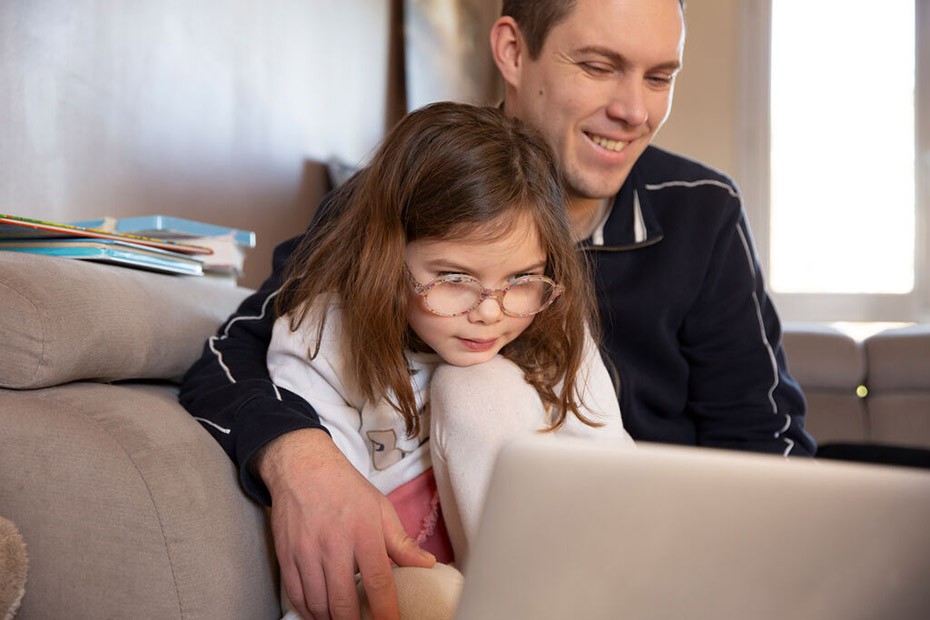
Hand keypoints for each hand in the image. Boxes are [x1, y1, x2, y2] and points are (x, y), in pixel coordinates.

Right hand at [258, 428, 435, 619]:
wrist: (302, 467)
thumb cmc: (345, 488)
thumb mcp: (380, 508)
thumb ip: (402, 542)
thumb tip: (427, 564)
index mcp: (363, 532)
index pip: (378, 582)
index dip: (385, 612)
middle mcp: (333, 544)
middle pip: (343, 602)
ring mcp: (306, 552)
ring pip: (318, 604)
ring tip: (344, 619)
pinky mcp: (286, 556)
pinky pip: (296, 596)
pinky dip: (309, 612)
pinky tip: (320, 614)